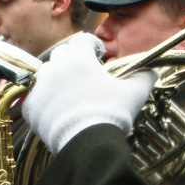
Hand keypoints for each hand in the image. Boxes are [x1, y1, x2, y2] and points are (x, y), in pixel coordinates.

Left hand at [22, 33, 156, 152]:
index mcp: (80, 59)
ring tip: (69, 92)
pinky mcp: (30, 105)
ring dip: (56, 76)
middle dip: (72, 58)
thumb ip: (144, 77)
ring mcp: (41, 86)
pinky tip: (56, 108)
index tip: (98, 54)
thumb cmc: (111, 115)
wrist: (86, 145)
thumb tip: (154, 70)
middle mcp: (57, 67)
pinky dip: (44, 97)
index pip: (82, 39)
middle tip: (84, 73)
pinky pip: (34, 94)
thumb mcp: (134, 94)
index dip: (91, 45)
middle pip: (62, 53)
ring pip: (46, 71)